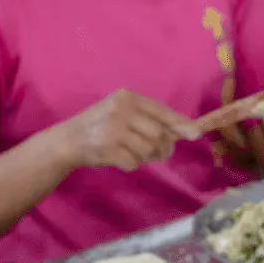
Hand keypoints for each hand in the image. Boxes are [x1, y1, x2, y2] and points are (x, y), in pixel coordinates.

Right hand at [57, 90, 198, 171]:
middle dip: (162, 148)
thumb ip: (149, 120)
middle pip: (158, 134)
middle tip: (158, 153)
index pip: (161, 111)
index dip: (180, 124)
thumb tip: (183, 133)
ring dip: (144, 157)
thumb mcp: (122, 114)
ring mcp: (113, 128)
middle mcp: (121, 109)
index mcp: (127, 97)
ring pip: (147, 150)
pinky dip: (129, 165)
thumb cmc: (101, 127)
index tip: (195, 133)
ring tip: (131, 152)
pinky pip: (133, 163)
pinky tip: (118, 158)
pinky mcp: (107, 147)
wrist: (68, 140)